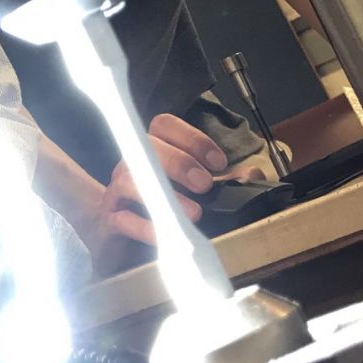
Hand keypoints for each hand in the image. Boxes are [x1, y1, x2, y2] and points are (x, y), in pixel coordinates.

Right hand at [90, 114, 228, 272]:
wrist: (125, 237)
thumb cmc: (165, 205)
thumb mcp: (200, 190)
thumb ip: (226, 181)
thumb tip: (253, 174)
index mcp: (153, 147)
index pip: (164, 125)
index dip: (192, 139)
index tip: (219, 163)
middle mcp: (132, 162)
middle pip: (146, 147)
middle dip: (179, 162)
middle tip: (205, 184)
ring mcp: (117, 189)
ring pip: (129, 178)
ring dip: (164, 193)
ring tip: (194, 212)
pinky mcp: (110, 218)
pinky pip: (123, 217)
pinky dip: (146, 226)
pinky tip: (169, 232)